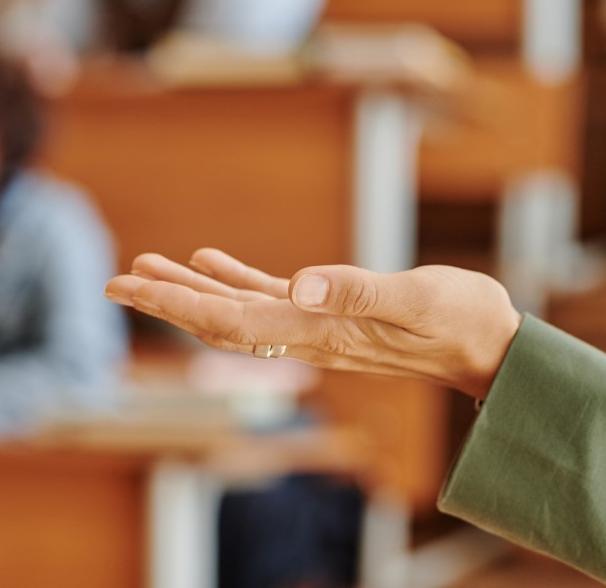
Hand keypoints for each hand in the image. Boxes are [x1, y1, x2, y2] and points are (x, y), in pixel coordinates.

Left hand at [105, 249, 522, 399]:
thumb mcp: (418, 297)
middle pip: (217, 319)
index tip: (129, 288)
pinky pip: (267, 296)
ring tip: (143, 266)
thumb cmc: (463, 319)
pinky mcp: (329, 311)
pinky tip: (208, 260)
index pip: (229, 321)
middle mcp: (305, 333)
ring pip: (235, 308)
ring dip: (187, 290)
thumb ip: (358, 290)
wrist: (492, 344)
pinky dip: (231, 278)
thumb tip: (298, 285)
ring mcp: (314, 325)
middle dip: (163, 301)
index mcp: (317, 330)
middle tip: (113, 282)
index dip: (175, 304)